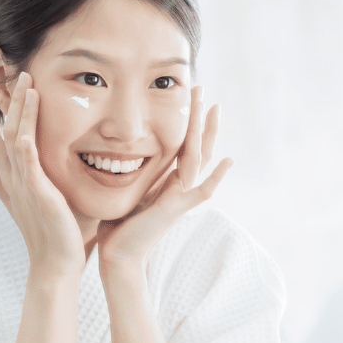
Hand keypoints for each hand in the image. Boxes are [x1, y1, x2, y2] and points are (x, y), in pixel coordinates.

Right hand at [0, 74, 85, 277]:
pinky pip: (28, 158)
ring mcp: (23, 182)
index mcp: (13, 177)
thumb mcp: (28, 200)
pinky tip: (27, 120)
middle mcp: (13, 176)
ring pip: (15, 137)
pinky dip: (26, 139)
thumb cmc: (51, 234)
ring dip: (18, 109)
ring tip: (24, 82)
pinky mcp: (37, 190)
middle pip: (0, 131)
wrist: (57, 263)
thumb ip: (2, 181)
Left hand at [96, 85, 231, 274]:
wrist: (118, 254)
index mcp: (167, 179)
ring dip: (206, 132)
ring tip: (213, 108)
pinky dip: (216, 177)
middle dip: (199, 116)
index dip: (186, 119)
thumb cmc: (116, 225)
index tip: (186, 94)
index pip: (182, 143)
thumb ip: (129, 169)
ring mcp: (181, 197)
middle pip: (195, 144)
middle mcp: (178, 185)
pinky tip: (228, 160)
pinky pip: (201, 191)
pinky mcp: (176, 210)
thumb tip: (113, 148)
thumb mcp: (124, 186)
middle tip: (201, 88)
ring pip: (199, 158)